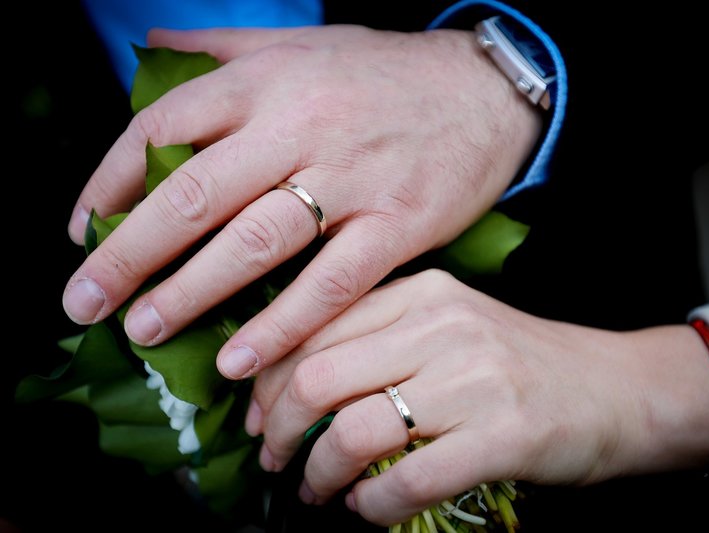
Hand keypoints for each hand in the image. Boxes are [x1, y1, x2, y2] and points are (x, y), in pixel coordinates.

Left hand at [61, 25, 539, 378]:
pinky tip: (238, 359)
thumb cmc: (387, 72)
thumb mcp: (303, 41)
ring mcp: (351, 180)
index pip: (163, 126)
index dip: (110, 181)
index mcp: (268, 81)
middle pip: (195, 194)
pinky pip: (330, 284)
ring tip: (143, 330)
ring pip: (254, 243)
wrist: (486, 91)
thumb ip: (223, 45)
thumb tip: (151, 45)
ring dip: (190, 293)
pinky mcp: (396, 225)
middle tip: (84, 301)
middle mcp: (301, 126)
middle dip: (129, 253)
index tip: (83, 228)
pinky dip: (281, 325)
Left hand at [245, 269, 708, 525]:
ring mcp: (474, 380)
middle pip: (319, 376)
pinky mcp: (503, 435)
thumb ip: (383, 337)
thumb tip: (297, 381)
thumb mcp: (451, 325)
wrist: (619, 389)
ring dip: (318, 472)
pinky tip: (366, 511)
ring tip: (316, 489)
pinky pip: (407, 480)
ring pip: (354, 430)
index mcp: (422, 292)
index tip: (257, 413)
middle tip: (273, 456)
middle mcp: (442, 326)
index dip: (269, 379)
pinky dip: (371, 506)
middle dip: (278, 427)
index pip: (315, 328)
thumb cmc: (523, 363)